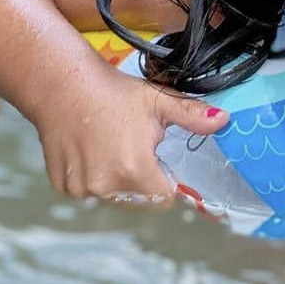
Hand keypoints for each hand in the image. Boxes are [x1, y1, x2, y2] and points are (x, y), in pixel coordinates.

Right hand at [33, 63, 228, 201]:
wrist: (62, 85)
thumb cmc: (113, 91)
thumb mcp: (157, 99)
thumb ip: (191, 116)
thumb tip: (223, 120)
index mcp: (136, 169)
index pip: (164, 198)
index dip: (166, 181)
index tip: (160, 163)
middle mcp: (108, 186)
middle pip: (138, 198)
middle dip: (140, 178)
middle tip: (131, 145)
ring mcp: (83, 189)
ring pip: (112, 195)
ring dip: (115, 178)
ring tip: (109, 144)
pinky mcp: (65, 187)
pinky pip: (88, 191)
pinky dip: (91, 176)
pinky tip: (90, 149)